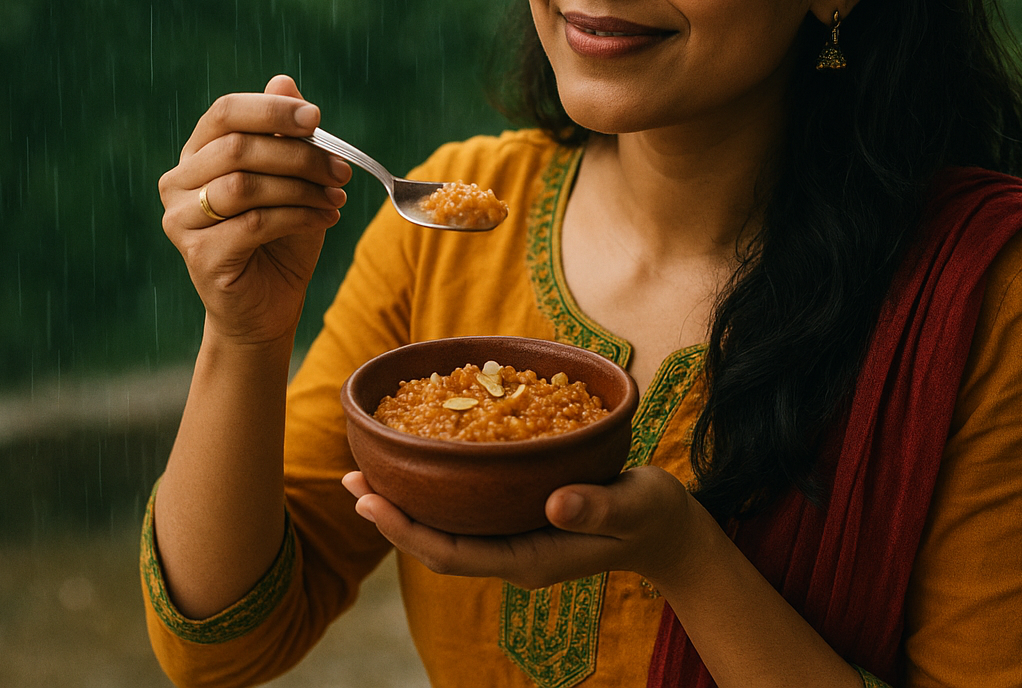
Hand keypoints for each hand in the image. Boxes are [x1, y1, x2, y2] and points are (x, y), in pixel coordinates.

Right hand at [158, 75, 352, 347]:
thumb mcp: (291, 179)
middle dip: (299, 155)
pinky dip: (298, 217)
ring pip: (245, 186)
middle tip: (340, 170)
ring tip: (335, 199)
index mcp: (197, 154)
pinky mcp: (198, 255)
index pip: (225, 113)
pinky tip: (324, 221)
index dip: (272, 109)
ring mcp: (181, 220)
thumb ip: (285, 135)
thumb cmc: (280, 237)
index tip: (316, 118)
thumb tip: (284, 80)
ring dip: (301, 188)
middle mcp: (178, 183)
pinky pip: (253, 223)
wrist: (267, 306)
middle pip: (238, 148)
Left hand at [342, 466, 711, 590]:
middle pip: (437, 545)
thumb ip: (597, 507)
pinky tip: (424, 462)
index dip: (406, 529)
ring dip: (408, 503)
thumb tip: (553, 502)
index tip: (369, 502)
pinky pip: (468, 514)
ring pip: (448, 530)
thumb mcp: (634, 507)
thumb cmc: (654, 517)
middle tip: (350, 479)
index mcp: (531, 559)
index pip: (452, 553)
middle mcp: (513, 556)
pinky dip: (438, 491)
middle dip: (392, 515)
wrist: (671, 532)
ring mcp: (515, 541)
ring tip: (369, 471)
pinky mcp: (520, 522)